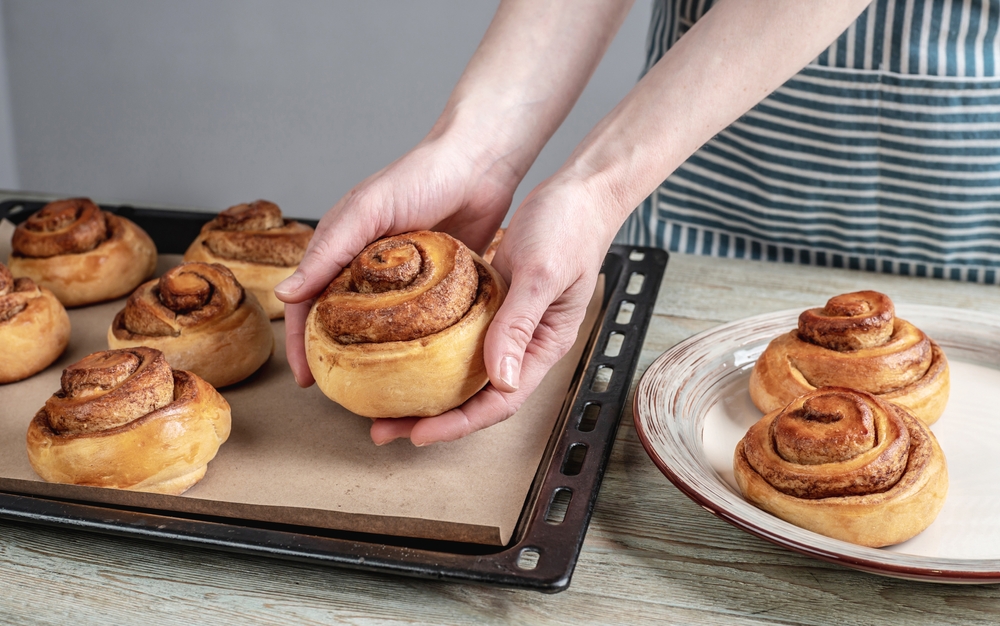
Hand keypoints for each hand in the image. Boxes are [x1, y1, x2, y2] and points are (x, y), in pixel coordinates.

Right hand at [275, 133, 517, 388]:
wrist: (481, 162)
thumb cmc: (420, 175)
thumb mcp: (368, 210)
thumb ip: (328, 250)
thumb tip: (284, 294)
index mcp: (344, 248)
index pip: (311, 303)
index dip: (303, 342)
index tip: (307, 379)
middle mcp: (370, 266)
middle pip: (345, 322)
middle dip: (338, 359)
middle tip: (342, 394)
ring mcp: (406, 279)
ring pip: (384, 328)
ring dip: (378, 359)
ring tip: (380, 393)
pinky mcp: (441, 283)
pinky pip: (424, 322)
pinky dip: (417, 346)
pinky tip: (420, 369)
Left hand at [369, 177, 614, 444]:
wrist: (580, 190)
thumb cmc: (571, 226)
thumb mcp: (542, 274)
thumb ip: (520, 324)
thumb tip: (501, 378)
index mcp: (543, 344)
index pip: (500, 401)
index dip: (458, 424)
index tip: (417, 434)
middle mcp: (524, 342)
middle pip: (476, 396)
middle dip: (432, 418)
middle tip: (382, 428)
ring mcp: (508, 324)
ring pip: (464, 371)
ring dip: (426, 388)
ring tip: (384, 400)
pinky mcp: (493, 302)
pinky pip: (459, 338)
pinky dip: (431, 351)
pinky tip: (401, 350)